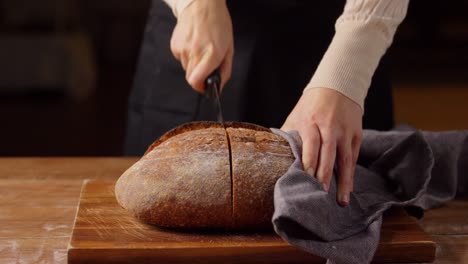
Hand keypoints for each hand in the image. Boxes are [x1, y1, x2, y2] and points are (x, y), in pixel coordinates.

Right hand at [170, 0, 233, 92]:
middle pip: (191, 78)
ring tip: (201, 50)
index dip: (201, 87)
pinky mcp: (175, 45)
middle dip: (199, 76)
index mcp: (211, 54)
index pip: (196, 80)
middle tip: (206, 66)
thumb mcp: (229, 48)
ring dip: (193, 64)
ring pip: (186, 68)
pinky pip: (180, 59)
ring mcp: (183, 48)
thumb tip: (219, 86)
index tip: (206, 87)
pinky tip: (193, 44)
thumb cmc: (218, 23)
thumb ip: (225, 70)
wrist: (201, 4)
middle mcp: (195, 52)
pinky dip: (187, 56)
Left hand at [281, 88, 362, 205]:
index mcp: (311, 122)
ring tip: (340, 201)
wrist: (338, 85)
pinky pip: (353, 157)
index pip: (311, 145)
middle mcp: (330, 127)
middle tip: (321, 194)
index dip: (309, 162)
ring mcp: (345, 131)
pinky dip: (351, 173)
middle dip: (325, 175)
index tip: (306, 179)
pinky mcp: (356, 134)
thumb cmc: (312, 104)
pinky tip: (348, 188)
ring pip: (345, 159)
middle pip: (328, 154)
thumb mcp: (297, 114)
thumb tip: (275, 154)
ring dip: (343, 181)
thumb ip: (288, 134)